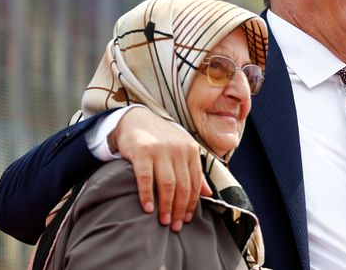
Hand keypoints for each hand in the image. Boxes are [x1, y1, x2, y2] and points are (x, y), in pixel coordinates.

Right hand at [110, 107, 212, 231]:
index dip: (192, 203)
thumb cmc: (162, 139)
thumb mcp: (182, 151)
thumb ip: (194, 170)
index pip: (195, 182)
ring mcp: (160, 150)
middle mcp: (179, 149)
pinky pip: (146, 178)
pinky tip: (147, 208)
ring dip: (166, 206)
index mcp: (191, 150)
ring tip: (164, 221)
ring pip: (167, 184)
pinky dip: (147, 195)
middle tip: (176, 226)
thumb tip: (208, 194)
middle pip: (183, 186)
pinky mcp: (142, 152)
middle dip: (180, 209)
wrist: (137, 120)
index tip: (187, 219)